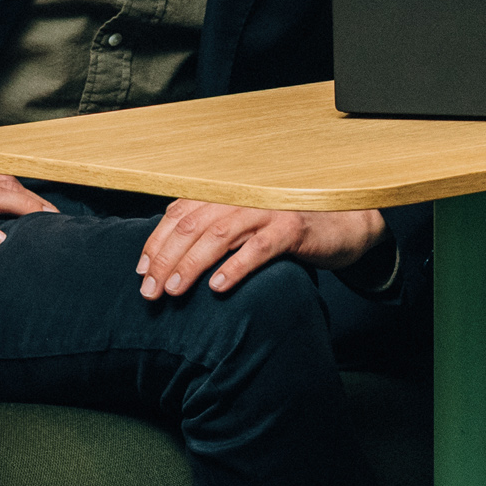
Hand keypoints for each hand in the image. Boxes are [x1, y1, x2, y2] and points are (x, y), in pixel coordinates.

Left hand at [133, 199, 384, 301]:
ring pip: (219, 235)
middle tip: (150, 292)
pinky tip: (217, 287)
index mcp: (227, 193)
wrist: (345, 224)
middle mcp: (243, 195)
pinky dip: (234, 267)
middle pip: (192, 225)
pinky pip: (258, 248)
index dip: (156, 241)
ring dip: (191, 264)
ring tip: (174, 290)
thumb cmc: (288, 228)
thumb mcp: (247, 224)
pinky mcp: (292, 228)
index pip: (180, 213)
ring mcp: (268, 210)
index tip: (141, 271)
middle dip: (165, 259)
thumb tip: (167, 254)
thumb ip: (213, 229)